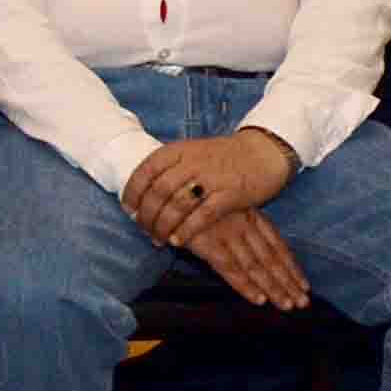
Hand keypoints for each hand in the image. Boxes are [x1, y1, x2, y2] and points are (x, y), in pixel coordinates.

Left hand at [118, 129, 296, 247]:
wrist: (263, 151)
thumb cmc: (222, 157)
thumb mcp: (192, 152)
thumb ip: (170, 167)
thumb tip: (143, 191)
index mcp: (179, 150)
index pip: (145, 170)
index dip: (132, 192)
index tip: (127, 209)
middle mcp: (192, 162)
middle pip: (158, 191)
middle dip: (146, 214)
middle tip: (142, 229)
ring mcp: (211, 177)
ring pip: (177, 205)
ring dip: (162, 225)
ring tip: (157, 239)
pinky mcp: (230, 194)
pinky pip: (202, 216)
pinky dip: (186, 230)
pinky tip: (177, 241)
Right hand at [185, 201, 311, 311]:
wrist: (163, 180)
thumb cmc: (189, 189)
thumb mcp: (220, 198)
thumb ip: (234, 217)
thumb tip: (247, 240)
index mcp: (248, 213)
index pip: (276, 243)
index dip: (291, 265)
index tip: (304, 284)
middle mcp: (242, 224)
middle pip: (271, 258)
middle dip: (287, 281)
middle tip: (303, 303)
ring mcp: (226, 233)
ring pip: (256, 265)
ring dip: (272, 287)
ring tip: (287, 305)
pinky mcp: (207, 242)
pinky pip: (229, 268)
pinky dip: (245, 285)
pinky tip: (258, 299)